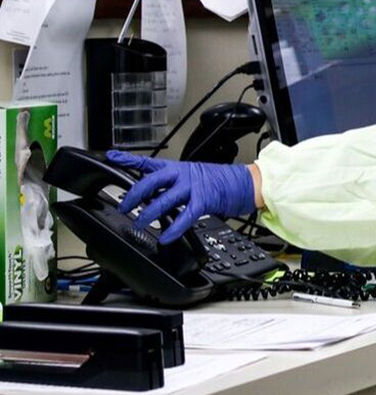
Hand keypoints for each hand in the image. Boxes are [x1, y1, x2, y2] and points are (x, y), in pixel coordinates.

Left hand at [106, 151, 256, 244]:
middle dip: (134, 194)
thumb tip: (153, 196)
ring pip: (164, 199)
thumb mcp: (192, 177)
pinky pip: (184, 216)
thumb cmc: (219, 181)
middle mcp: (182, 175)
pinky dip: (173, 228)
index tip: (110, 157)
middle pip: (151, 181)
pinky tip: (166, 237)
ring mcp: (192, 187)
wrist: (244, 182)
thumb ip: (172, 185)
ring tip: (140, 223)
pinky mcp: (203, 201)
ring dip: (149, 213)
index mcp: (177, 168)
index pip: (148, 162)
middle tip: (124, 206)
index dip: (128, 159)